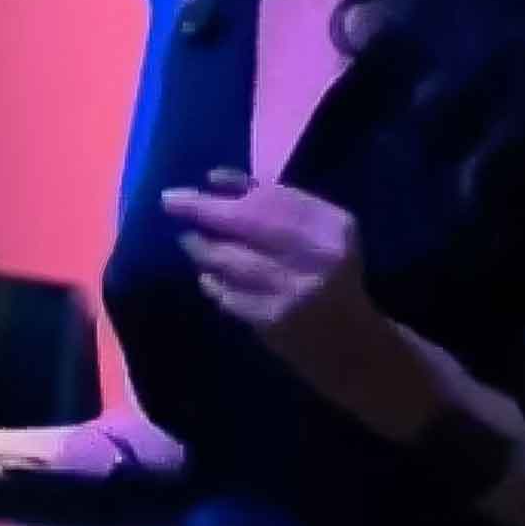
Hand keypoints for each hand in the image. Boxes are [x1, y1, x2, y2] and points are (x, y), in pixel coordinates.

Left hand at [162, 172, 419, 414]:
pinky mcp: (273, 322)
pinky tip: (208, 276)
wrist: (353, 347)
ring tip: (190, 240)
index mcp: (333, 227)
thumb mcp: (319, 234)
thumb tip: (215, 178)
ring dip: (203, 248)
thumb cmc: (332, 278)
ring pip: (232, 260)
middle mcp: (317, 256)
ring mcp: (293, 291)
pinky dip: (213, 283)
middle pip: (250, 222)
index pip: (275, 198)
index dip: (233, 188)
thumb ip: (274, 202)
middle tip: (170, 202)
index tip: (202, 181)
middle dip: (204, 209)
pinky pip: (229, 295)